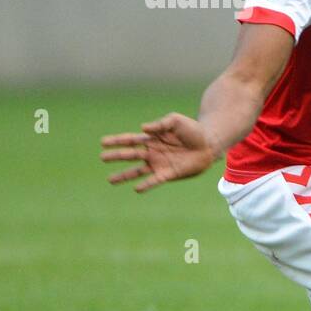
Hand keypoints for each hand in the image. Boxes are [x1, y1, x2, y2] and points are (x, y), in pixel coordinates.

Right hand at [100, 113, 218, 192]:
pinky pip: (154, 180)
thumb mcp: (175, 121)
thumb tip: (143, 128)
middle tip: (102, 157)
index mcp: (152, 138)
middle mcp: (152, 152)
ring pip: (137, 171)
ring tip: (110, 180)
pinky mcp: (169, 174)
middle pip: (130, 154)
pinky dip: (146, 184)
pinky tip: (137, 189)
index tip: (103, 142)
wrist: (208, 144)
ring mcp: (159, 164)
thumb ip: (160, 124)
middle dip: (116, 156)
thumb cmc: (192, 130)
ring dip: (124, 175)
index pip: (130, 139)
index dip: (117, 141)